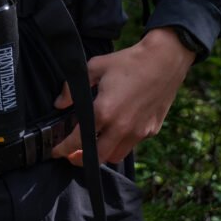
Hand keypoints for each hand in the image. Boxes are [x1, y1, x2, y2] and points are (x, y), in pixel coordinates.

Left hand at [52, 27, 195, 165]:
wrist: (164, 60)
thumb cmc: (128, 61)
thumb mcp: (95, 67)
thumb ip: (73, 88)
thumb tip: (60, 103)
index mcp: (104, 111)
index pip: (78, 139)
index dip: (63, 148)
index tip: (56, 152)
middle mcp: (121, 127)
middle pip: (97, 158)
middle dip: (81, 160)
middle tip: (72, 156)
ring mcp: (138, 132)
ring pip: (116, 155)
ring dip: (102, 154)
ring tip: (94, 145)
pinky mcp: (151, 131)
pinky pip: (131, 144)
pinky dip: (120, 143)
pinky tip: (116, 131)